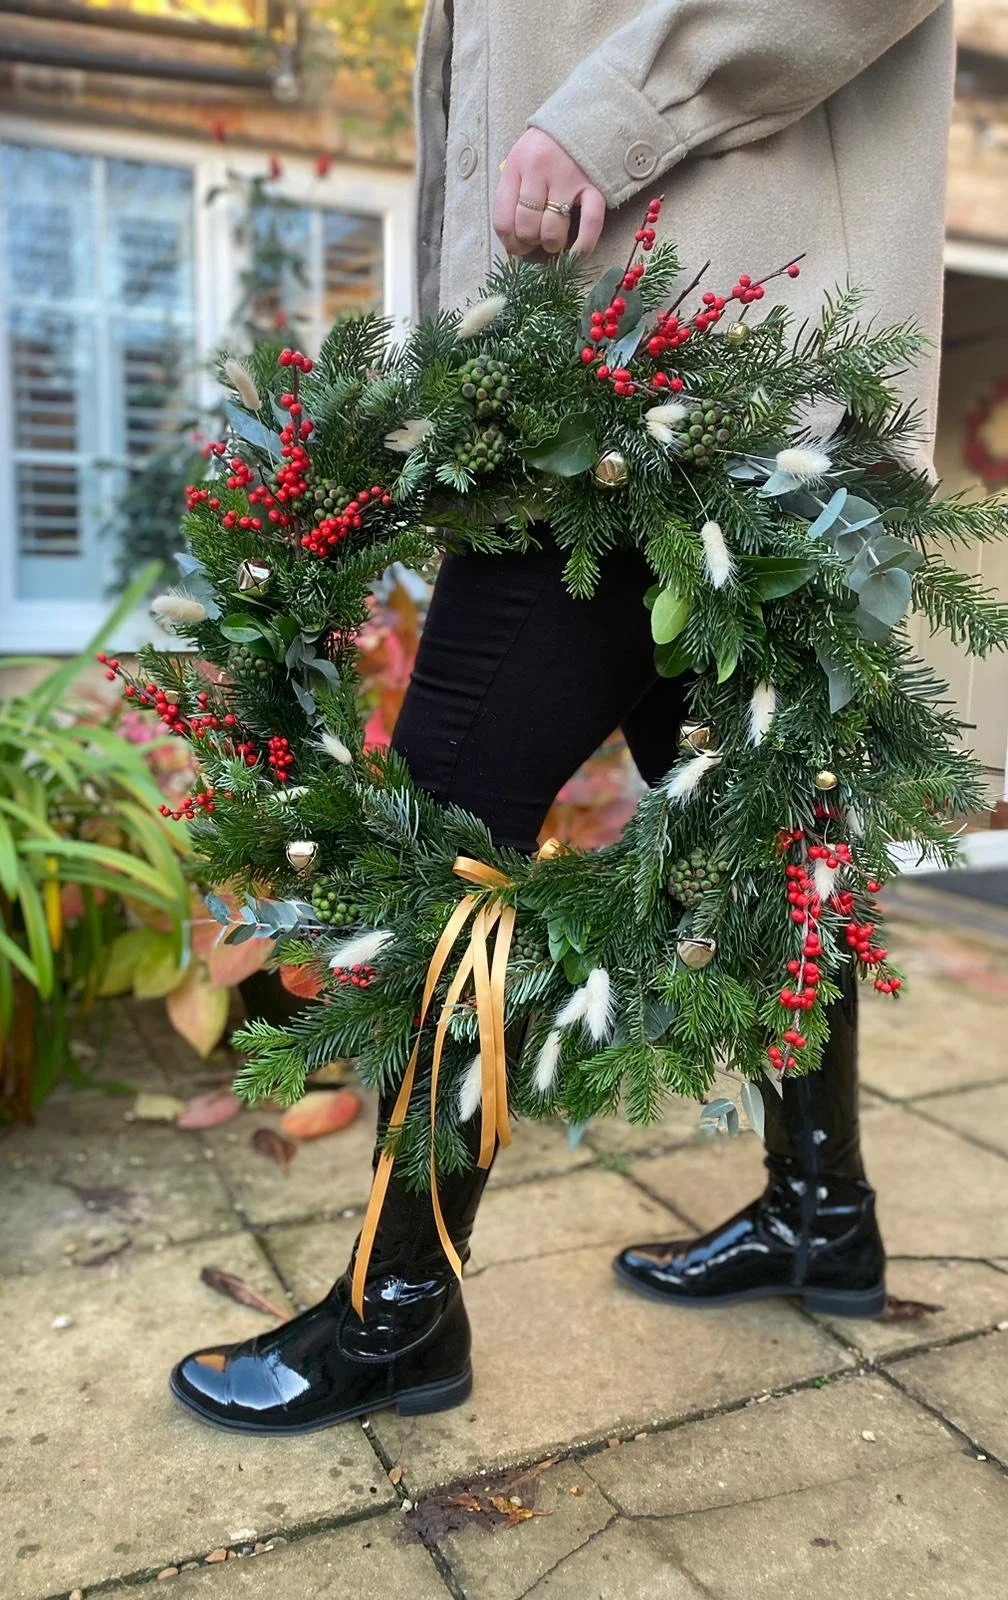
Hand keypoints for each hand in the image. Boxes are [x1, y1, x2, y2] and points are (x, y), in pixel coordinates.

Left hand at [492, 130, 605, 258]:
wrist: (585, 116)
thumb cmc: (547, 146)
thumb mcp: (521, 160)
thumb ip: (514, 193)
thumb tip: (514, 241)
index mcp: (516, 165)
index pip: (503, 218)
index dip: (509, 242)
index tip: (517, 247)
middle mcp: (539, 171)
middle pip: (527, 227)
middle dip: (530, 243)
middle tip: (537, 241)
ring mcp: (568, 178)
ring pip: (552, 230)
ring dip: (552, 245)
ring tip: (554, 241)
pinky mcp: (594, 186)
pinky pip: (589, 224)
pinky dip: (583, 246)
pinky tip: (576, 256)